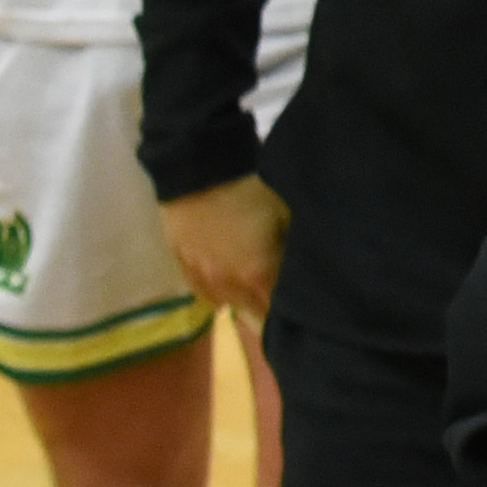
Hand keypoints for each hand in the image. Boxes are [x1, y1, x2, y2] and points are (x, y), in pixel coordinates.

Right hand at [160, 174, 289, 322]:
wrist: (199, 171)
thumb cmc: (250, 190)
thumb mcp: (285, 216)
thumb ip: (293, 250)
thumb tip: (304, 269)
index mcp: (257, 275)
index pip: (276, 312)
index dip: (290, 314)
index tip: (302, 312)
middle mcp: (227, 285)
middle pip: (252, 313)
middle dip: (268, 311)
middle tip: (282, 305)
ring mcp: (201, 277)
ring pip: (226, 305)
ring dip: (243, 303)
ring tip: (256, 295)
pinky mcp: (182, 266)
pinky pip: (203, 293)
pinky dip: (218, 294)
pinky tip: (228, 288)